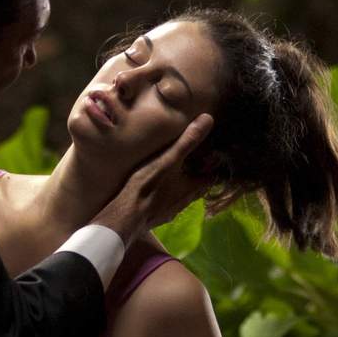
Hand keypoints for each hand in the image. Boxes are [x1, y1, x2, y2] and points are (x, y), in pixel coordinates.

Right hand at [93, 114, 214, 240]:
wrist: (125, 217)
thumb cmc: (148, 186)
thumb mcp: (169, 158)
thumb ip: (188, 140)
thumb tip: (208, 118)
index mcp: (192, 187)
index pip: (211, 178)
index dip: (212, 167)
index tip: (209, 157)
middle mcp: (185, 202)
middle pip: (197, 189)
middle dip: (196, 177)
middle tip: (191, 163)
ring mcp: (170, 211)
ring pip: (181, 198)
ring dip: (180, 187)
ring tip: (172, 175)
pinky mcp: (156, 217)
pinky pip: (166, 206)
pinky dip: (165, 197)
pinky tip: (155, 192)